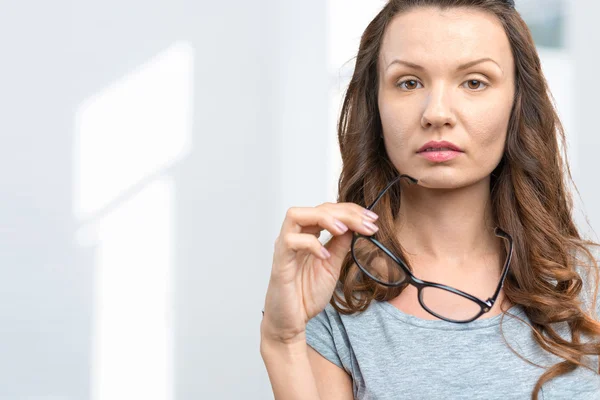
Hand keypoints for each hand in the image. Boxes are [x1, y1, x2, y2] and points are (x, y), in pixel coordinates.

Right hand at [261, 202, 378, 343]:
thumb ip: (341, 245)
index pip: (328, 210)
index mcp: (306, 234)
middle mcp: (294, 236)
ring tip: (344, 230)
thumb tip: (355, 227)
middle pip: (316, 208)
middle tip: (368, 224)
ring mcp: (284, 247)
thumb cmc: (305, 294)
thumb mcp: (332, 266)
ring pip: (296, 215)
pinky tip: (325, 255)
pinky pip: (290, 241)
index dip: (351, 211)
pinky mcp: (279, 262)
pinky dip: (311, 244)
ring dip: (324, 218)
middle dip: (345, 213)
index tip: (373, 219)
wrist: (291, 321)